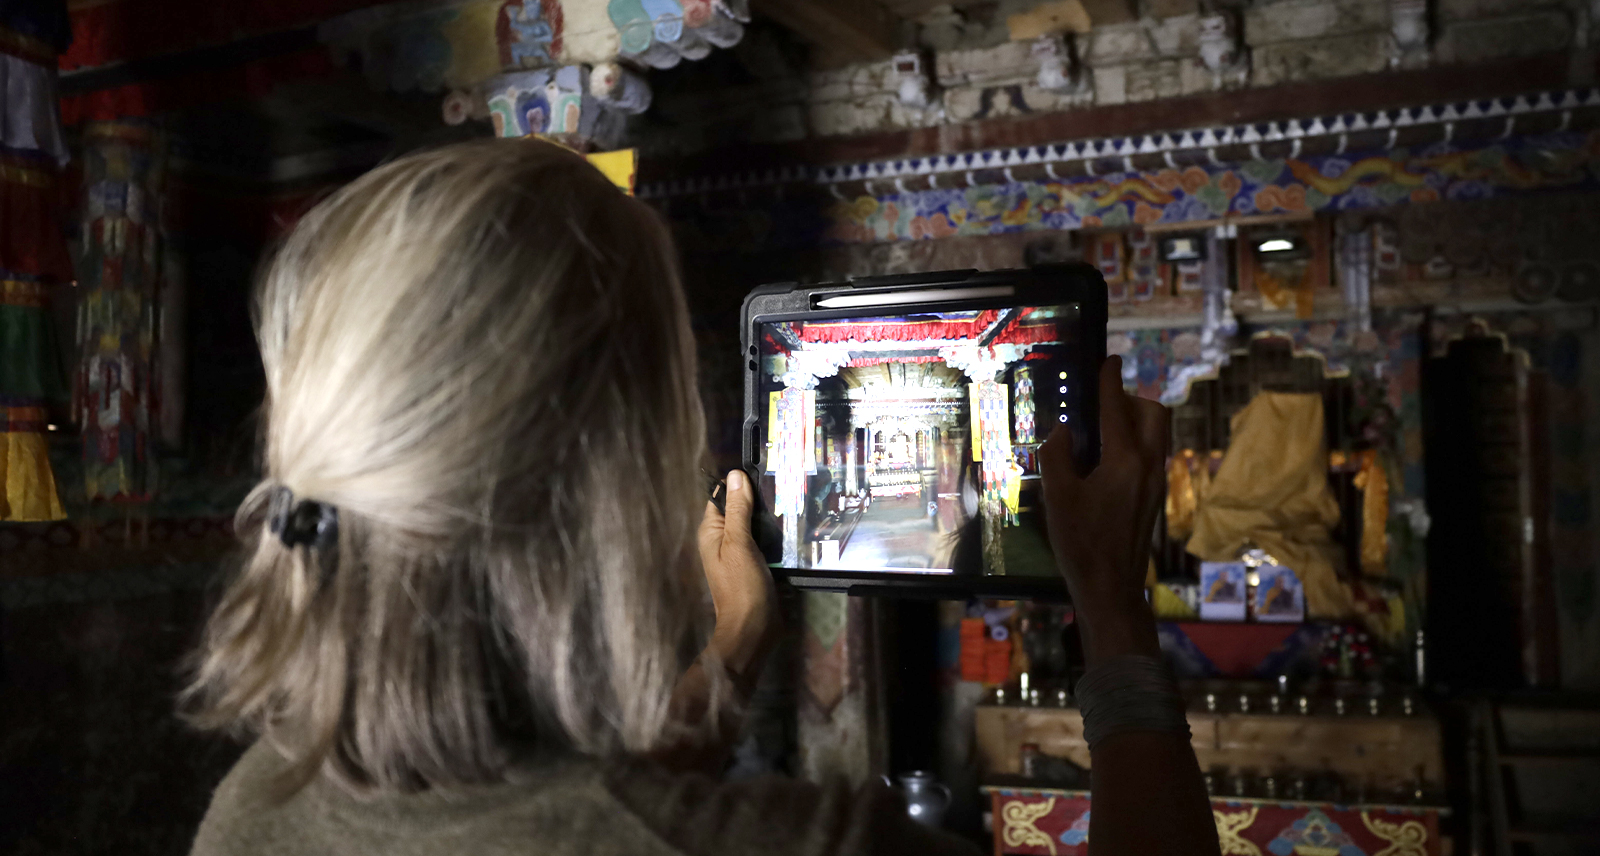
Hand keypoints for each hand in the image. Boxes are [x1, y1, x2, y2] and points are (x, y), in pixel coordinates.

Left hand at [696, 470, 777, 683]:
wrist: (753, 629)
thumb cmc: (741, 585)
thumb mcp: (739, 543)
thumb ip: (738, 510)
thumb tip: (735, 474)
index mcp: (711, 531)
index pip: (721, 495)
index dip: (739, 483)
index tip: (765, 469)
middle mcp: (723, 539)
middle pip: (741, 508)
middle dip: (760, 498)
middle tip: (787, 482)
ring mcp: (740, 552)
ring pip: (756, 524)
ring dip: (772, 516)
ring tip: (795, 499)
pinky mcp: (757, 564)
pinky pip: (766, 541)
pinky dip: (777, 534)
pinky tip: (795, 525)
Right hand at [1039, 356, 1168, 662]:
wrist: (1111, 587)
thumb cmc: (1082, 544)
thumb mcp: (1058, 497)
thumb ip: (1057, 456)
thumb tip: (1062, 430)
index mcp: (1125, 461)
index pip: (1118, 409)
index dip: (1110, 381)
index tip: (1108, 359)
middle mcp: (1148, 466)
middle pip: (1153, 413)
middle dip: (1130, 399)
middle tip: (1101, 403)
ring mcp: (1156, 482)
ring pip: (1158, 433)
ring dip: (1137, 419)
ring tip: (1104, 428)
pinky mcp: (1155, 496)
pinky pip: (1153, 453)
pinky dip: (1137, 441)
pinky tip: (1108, 458)